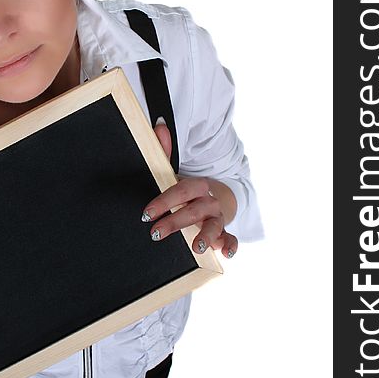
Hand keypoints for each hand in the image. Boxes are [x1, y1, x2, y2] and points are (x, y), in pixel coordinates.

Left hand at [144, 121, 237, 258]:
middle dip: (175, 222)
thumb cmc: (190, 188)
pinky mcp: (224, 231)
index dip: (164, 201)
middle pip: (194, 210)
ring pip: (214, 225)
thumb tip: (159, 124)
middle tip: (155, 233)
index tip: (147, 213)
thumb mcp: (176, 171)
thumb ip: (166, 150)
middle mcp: (209, 201)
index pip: (181, 190)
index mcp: (196, 185)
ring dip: (207, 235)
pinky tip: (226, 253)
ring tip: (198, 247)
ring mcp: (218, 217)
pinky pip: (231, 239)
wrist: (218, 196)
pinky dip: (230, 245)